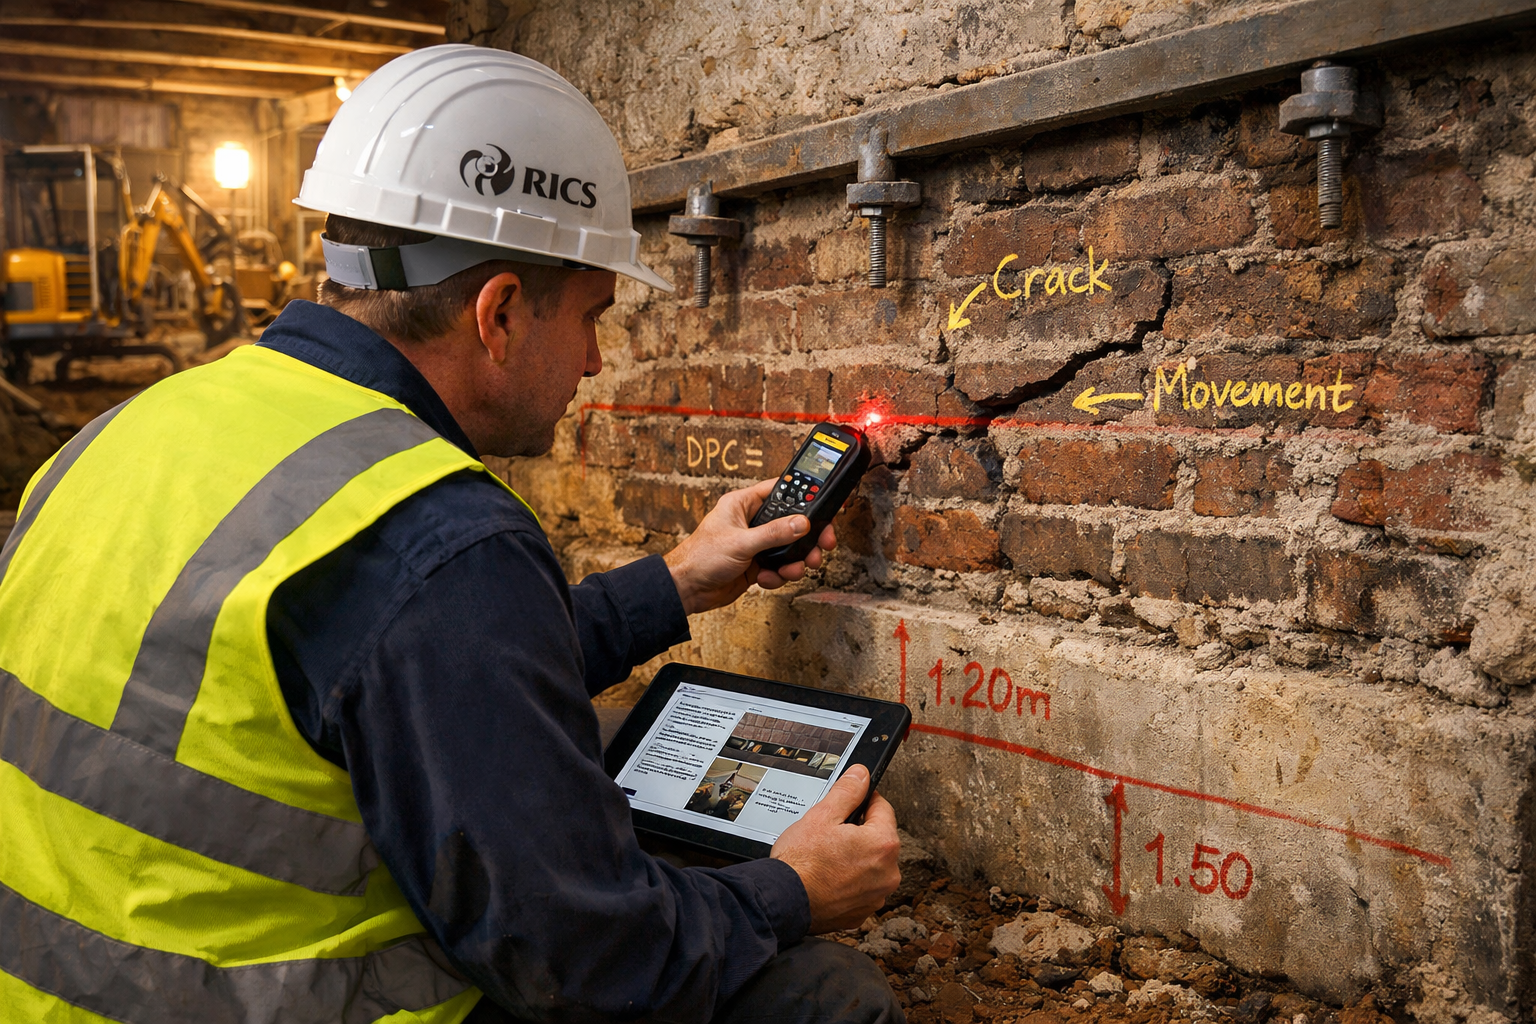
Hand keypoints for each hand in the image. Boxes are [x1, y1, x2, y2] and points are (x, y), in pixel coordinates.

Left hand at [664, 478, 837, 614]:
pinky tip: (768, 579)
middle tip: (822, 545)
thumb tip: (801, 524)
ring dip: (795, 560)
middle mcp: (750, 522)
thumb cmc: (700, 558)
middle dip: (806, 537)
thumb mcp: (741, 543)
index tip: (822, 505)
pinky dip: (780, 575)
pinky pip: (780, 566)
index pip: (778, 491)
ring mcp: (755, 544)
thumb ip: (774, 534)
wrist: (687, 590)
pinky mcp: (756, 565)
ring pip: (789, 548)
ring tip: (794, 569)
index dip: (802, 496)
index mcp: (742, 505)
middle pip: (790, 522)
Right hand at [770, 765, 900, 933]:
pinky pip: (861, 888)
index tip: (852, 801)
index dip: (865, 800)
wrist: (784, 902)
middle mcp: (888, 873)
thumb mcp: (822, 815)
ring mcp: (876, 896)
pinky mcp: (863, 912)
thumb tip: (861, 775)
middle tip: (832, 832)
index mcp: (883, 844)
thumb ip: (848, 791)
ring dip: (856, 858)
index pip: (883, 808)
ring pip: (871, 865)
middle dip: (859, 832)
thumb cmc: (801, 863)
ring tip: (827, 857)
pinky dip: (849, 881)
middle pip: (879, 839)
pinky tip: (828, 877)